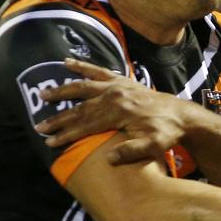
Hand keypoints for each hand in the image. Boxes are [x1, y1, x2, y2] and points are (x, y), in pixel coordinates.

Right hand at [35, 58, 192, 164]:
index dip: (67, 135)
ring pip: (83, 87)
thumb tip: (109, 159)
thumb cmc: (167, 133)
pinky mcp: (121, 81)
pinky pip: (98, 70)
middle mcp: (114, 96)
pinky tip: (66, 62)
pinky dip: (82, 66)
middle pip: (80, 108)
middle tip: (39, 127)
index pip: (86, 125)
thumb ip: (132, 152)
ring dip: (62, 91)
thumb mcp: (153, 146)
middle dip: (59, 119)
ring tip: (43, 95)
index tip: (50, 142)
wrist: (181, 115)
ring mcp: (117, 86)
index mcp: (118, 113)